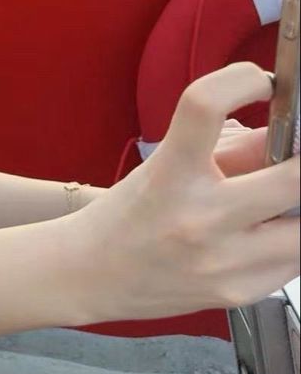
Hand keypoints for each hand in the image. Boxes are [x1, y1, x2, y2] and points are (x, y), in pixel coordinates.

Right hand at [67, 63, 299, 322]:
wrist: (93, 275)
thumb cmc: (128, 215)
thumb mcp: (165, 165)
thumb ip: (230, 149)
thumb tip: (288, 136)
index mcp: (170, 173)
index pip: (205, 106)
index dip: (241, 80)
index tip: (261, 82)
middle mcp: (198, 217)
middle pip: (294, 179)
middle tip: (295, 153)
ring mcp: (223, 262)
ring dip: (300, 208)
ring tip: (279, 202)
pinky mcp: (239, 292)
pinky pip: (292, 263)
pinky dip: (288, 242)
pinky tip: (265, 236)